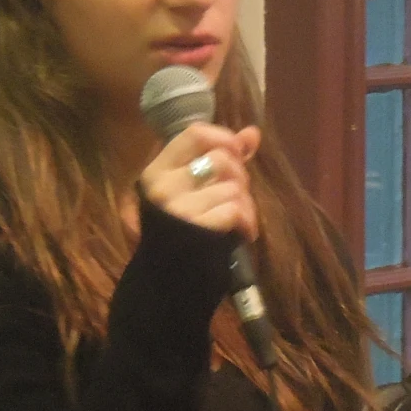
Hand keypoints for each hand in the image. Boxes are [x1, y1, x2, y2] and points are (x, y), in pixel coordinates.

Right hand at [141, 122, 260, 239]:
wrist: (170, 278)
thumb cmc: (184, 227)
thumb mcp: (195, 188)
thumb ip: (222, 156)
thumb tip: (253, 132)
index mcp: (157, 170)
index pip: (194, 133)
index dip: (224, 138)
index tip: (236, 154)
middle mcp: (163, 187)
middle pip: (221, 159)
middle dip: (240, 176)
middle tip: (238, 194)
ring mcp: (178, 209)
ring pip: (232, 187)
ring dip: (246, 203)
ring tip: (240, 218)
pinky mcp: (196, 230)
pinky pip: (236, 210)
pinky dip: (248, 221)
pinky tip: (244, 232)